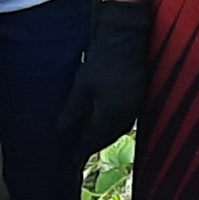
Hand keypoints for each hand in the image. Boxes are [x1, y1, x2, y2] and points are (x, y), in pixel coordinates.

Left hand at [62, 0, 152, 156]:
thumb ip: (72, 109)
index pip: (94, 140)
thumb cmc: (101, 59)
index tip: (72, 162)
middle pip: (108, 138)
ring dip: (104, 136)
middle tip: (78, 153)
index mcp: (111, 113)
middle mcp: (126, 114)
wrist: (125, 37)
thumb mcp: (82, 84)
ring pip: (118, 130)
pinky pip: (125, 120)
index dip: (82, 152)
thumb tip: (60, 129)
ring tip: (89, 139)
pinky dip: (113, 125)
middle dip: (93, 146)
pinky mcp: (138, 96)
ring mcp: (135, 105)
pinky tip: (104, 121)